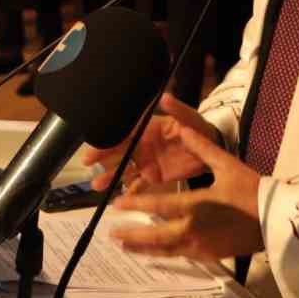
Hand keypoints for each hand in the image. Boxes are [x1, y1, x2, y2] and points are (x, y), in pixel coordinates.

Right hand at [80, 93, 220, 190]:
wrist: (211, 148)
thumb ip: (177, 110)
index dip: (108, 138)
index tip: (95, 143)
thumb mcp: (190, 118)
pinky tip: (120, 200)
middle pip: (118, 151)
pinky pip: (139, 184)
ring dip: (111, 176)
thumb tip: (165, 97)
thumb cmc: (199, 128)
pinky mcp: (155, 176)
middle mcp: (142, 145)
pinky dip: (130, 192)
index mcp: (147, 128)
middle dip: (102, 156)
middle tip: (87, 165)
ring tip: (97, 186)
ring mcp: (147, 161)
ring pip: (124, 169)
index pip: (124, 133)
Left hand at [110, 123, 263, 261]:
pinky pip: (179, 256)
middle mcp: (193, 228)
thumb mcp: (227, 164)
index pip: (157, 204)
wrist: (277, 221)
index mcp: (196, 204)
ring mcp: (200, 245)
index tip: (116, 203)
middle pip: (154, 234)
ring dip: (142, 247)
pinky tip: (153, 253)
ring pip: (164, 249)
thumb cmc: (253, 190)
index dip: (135, 203)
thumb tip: (181, 128)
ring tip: (124, 245)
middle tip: (111, 232)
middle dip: (131, 233)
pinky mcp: (209, 255)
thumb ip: (201, 147)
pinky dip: (162, 254)